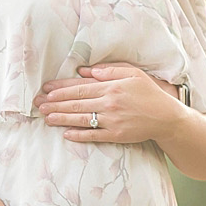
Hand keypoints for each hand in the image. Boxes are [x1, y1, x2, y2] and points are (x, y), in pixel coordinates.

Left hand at [35, 64, 183, 143]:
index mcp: (111, 87)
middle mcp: (109, 103)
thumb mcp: (133, 74)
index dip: (61, 89)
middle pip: (76, 104)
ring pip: (81, 119)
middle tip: (38, 105)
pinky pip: (93, 135)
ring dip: (62, 119)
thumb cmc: (150, 94)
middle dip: (55, 104)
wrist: (167, 118)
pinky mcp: (117, 135)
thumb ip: (109, 70)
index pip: (80, 88)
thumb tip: (85, 71)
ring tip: (46, 118)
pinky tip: (66, 134)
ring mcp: (112, 121)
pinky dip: (79, 135)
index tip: (46, 90)